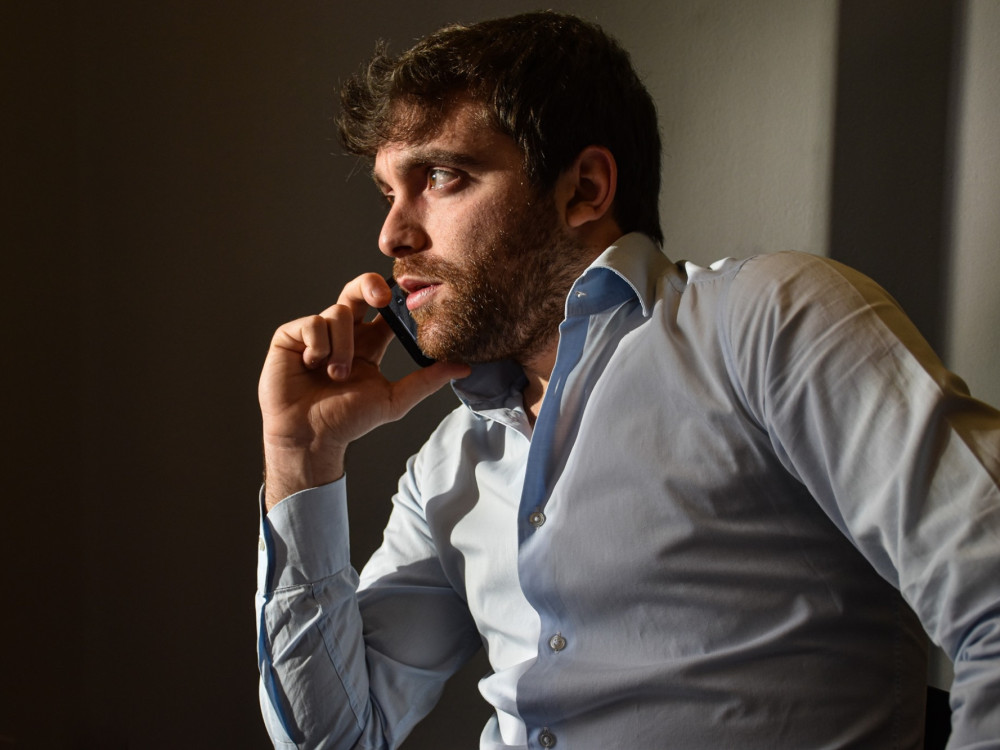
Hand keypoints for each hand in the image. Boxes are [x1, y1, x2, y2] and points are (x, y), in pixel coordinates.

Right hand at [258, 273, 469, 509]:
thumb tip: (465, 366)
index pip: (384, 312)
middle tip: (381, 296)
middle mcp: (343, 335)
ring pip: (337, 313)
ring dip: (342, 345)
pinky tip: (313, 364)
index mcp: (368, 345)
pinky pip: (312, 323)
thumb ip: (427, 380)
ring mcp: (316, 334)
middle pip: (357, 291)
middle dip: (369, 285)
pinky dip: (318, 344)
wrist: (310, 438)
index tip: (406, 298)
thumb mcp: (394, 400)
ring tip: (337, 374)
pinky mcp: (290, 337)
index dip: (395, 300)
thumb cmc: (347, 422)